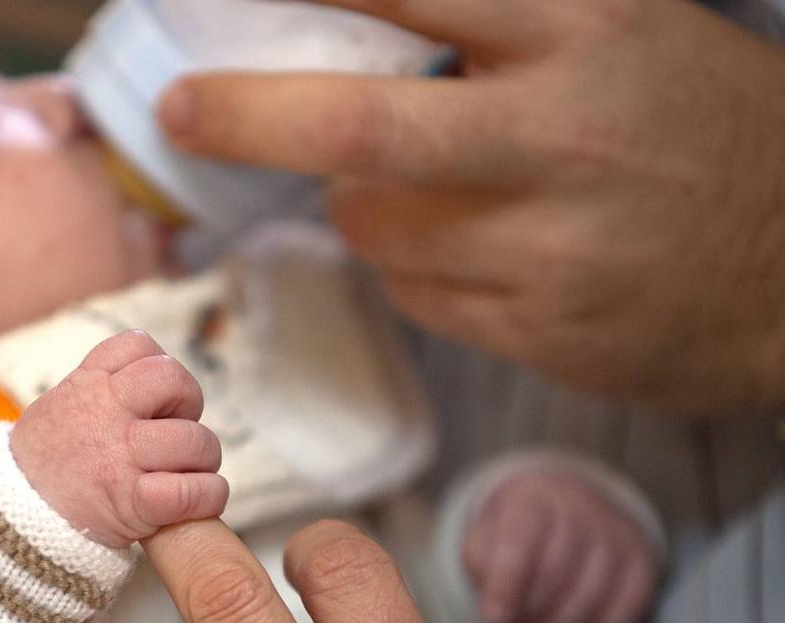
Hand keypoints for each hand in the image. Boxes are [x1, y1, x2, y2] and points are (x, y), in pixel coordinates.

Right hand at [10, 330, 228, 548]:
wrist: (12, 523)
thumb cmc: (43, 467)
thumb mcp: (57, 408)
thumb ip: (97, 388)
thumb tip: (144, 378)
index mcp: (87, 384)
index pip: (139, 345)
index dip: (157, 366)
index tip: (152, 396)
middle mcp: (106, 413)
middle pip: (174, 380)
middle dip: (188, 404)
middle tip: (175, 430)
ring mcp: (121, 457)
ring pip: (195, 440)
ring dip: (203, 459)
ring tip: (187, 471)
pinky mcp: (134, 503)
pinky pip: (194, 491)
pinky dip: (208, 496)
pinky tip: (199, 499)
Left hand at [157, 0, 784, 411]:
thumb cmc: (700, 129)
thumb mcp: (624, 29)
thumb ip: (498, 21)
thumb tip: (355, 17)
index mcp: (586, 31)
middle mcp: (560, 137)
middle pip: (357, 128)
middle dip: (246, 116)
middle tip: (182, 110)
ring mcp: (549, 247)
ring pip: (374, 226)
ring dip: (359, 202)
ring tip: (416, 185)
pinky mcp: (539, 331)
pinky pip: (416, 292)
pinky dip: (410, 263)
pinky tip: (474, 246)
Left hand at [463, 471, 658, 622]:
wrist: (564, 503)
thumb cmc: (517, 529)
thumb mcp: (485, 535)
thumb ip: (482, 568)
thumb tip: (497, 613)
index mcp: (532, 497)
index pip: (520, 540)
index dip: (507, 585)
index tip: (495, 619)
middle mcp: (579, 507)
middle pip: (556, 573)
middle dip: (530, 613)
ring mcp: (616, 533)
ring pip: (591, 597)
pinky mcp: (641, 561)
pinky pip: (624, 612)